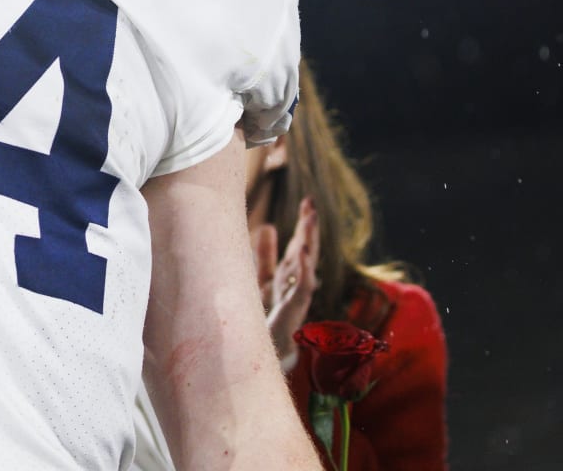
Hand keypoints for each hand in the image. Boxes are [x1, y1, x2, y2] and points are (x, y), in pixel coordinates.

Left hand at [254, 197, 318, 370]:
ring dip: (309, 243)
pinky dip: (304, 272)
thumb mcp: (258, 282)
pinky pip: (300, 291)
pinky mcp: (290, 315)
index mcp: (285, 278)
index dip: (305, 225)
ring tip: (311, 220)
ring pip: (305, 268)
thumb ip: (265, 257)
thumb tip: (268, 226)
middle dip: (309, 229)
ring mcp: (293, 301)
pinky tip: (304, 254)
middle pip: (305, 253)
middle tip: (312, 205)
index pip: (299, 246)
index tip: (309, 201)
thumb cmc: (256, 323)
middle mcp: (292, 288)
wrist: (250, 360)